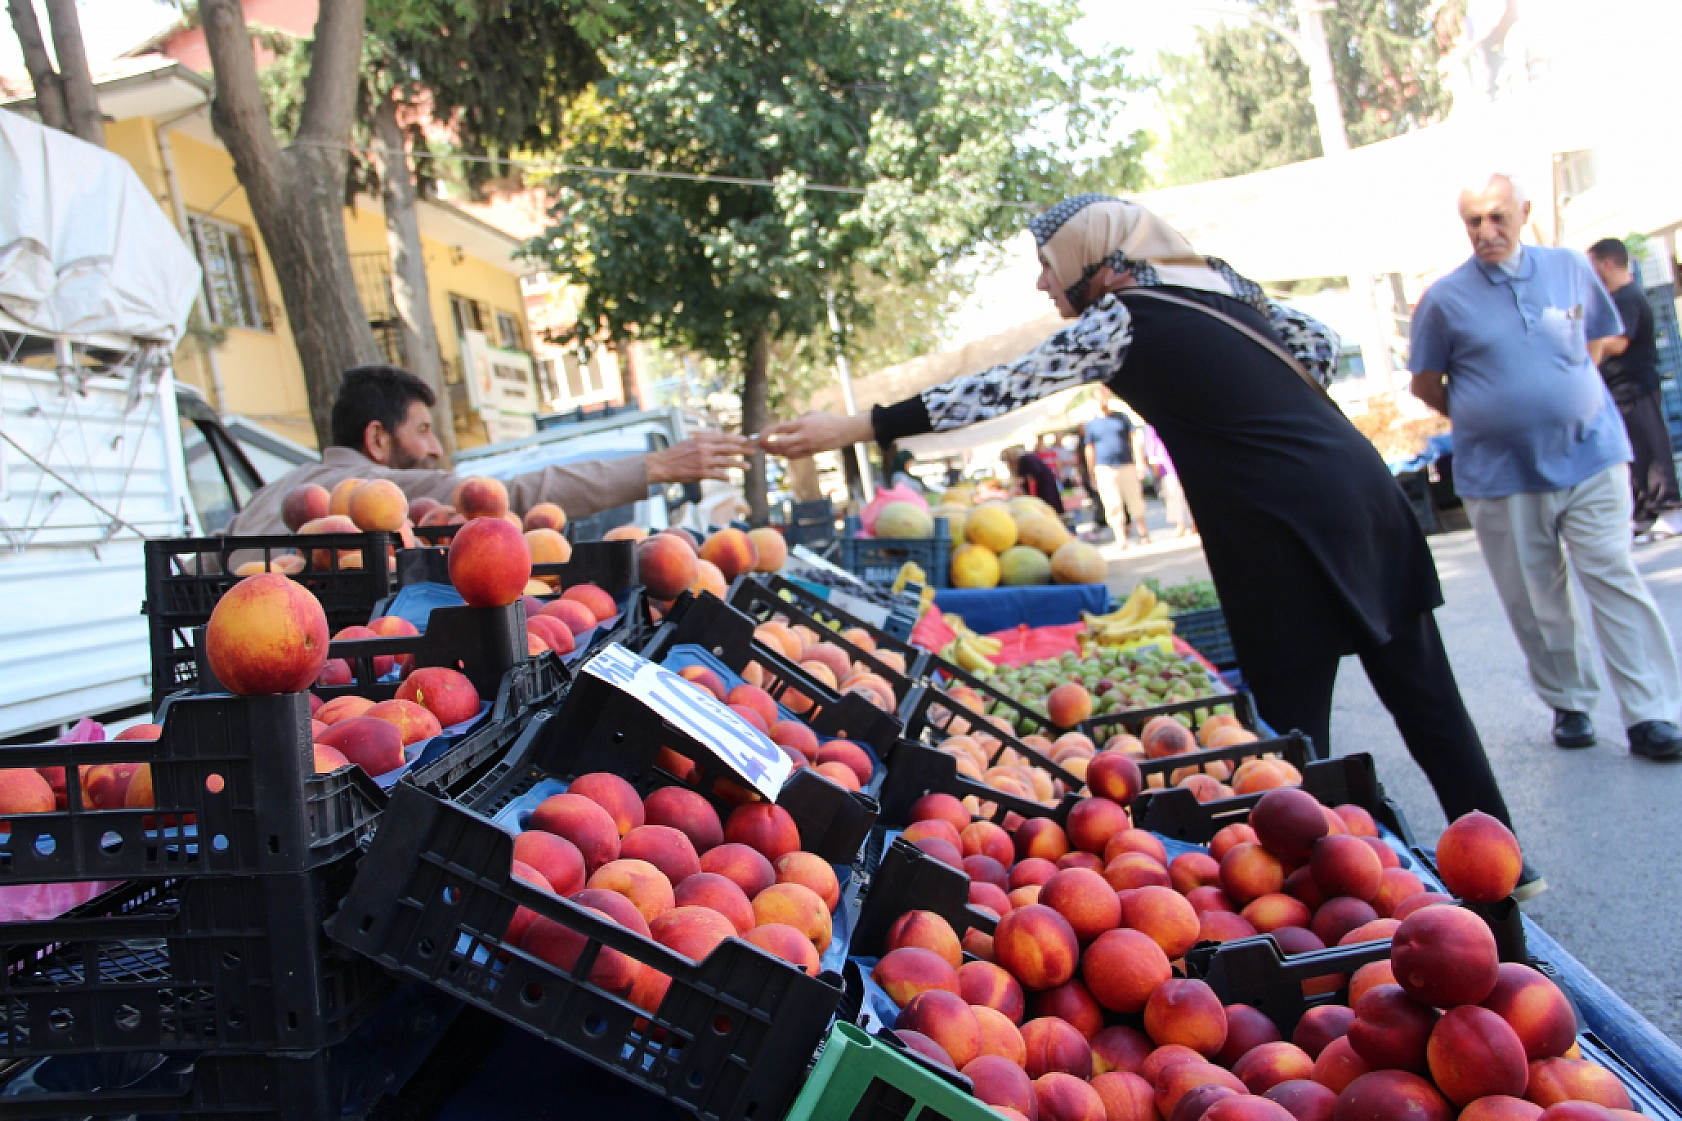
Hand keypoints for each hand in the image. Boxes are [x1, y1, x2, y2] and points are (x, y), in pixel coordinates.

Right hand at [645, 431, 756, 483]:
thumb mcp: (690, 441)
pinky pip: (718, 474)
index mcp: (702, 439)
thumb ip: (704, 438)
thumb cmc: (675, 453)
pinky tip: (730, 478)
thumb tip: (716, 432)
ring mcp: (704, 461)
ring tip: (747, 466)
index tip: (746, 440)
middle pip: (728, 449)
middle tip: (753, 452)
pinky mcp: (702, 473)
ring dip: (738, 464)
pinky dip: (725, 476)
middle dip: (742, 450)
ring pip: (726, 462)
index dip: (736, 439)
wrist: (662, 465)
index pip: (723, 438)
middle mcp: (705, 448)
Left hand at [756, 411, 873, 458]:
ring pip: (785, 453)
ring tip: (767, 449)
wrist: (843, 431)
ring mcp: (807, 446)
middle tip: (760, 445)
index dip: (767, 433)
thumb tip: (786, 426)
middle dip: (767, 445)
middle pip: (780, 444)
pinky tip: (779, 452)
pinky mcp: (810, 453)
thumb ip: (797, 419)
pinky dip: (784, 455)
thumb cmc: (826, 419)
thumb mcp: (811, 413)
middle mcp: (803, 436)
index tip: (760, 434)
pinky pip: (794, 456)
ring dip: (774, 452)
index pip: (779, 429)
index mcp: (802, 424)